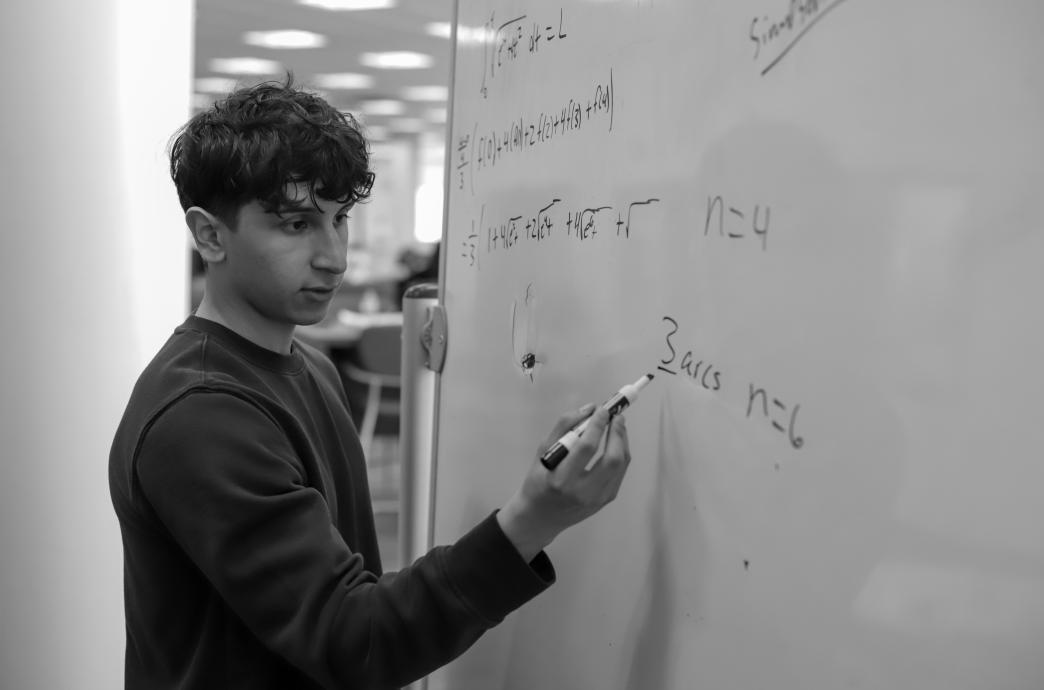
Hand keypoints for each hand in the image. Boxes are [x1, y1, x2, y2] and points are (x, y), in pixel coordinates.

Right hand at [497, 403, 631, 561]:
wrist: (540, 518)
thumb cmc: (537, 481)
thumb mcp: (543, 452)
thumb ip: (564, 428)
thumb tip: (589, 409)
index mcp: (561, 480)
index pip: (586, 448)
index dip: (597, 425)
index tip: (602, 409)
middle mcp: (583, 492)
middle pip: (612, 459)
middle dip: (617, 433)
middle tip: (615, 415)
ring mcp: (598, 499)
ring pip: (621, 465)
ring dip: (622, 441)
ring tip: (617, 425)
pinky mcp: (606, 500)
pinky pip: (620, 472)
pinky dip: (620, 453)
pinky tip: (614, 443)